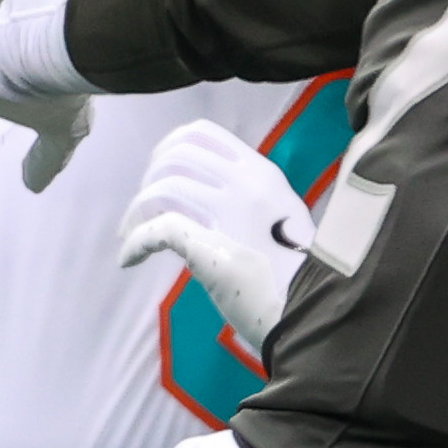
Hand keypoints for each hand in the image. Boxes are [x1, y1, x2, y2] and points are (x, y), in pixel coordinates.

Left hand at [117, 118, 315, 350]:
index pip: (202, 133)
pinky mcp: (210, 249)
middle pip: (174, 156)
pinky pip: (157, 231)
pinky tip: (128, 259)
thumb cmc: (303, 277)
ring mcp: (229, 215)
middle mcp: (246, 185)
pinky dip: (135, 243)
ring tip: (132, 234)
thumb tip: (205, 200)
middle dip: (148, 178)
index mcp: (263, 174)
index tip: (157, 170)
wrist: (319, 315)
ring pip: (161, 188)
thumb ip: (250, 203)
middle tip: (142, 209)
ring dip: (136, 211)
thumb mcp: (285, 222)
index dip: (168, 146)